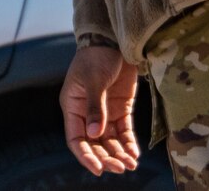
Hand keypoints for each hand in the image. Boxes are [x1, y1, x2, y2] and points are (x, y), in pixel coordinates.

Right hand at [60, 43, 141, 176]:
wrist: (114, 39)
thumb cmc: (96, 56)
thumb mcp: (93, 80)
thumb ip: (95, 107)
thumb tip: (94, 134)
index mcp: (73, 107)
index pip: (76, 139)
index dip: (85, 156)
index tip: (97, 169)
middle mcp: (88, 114)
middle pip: (94, 144)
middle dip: (106, 158)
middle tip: (120, 168)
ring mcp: (105, 112)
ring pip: (110, 141)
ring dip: (119, 154)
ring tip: (130, 165)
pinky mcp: (121, 109)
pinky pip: (124, 132)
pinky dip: (129, 144)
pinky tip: (135, 154)